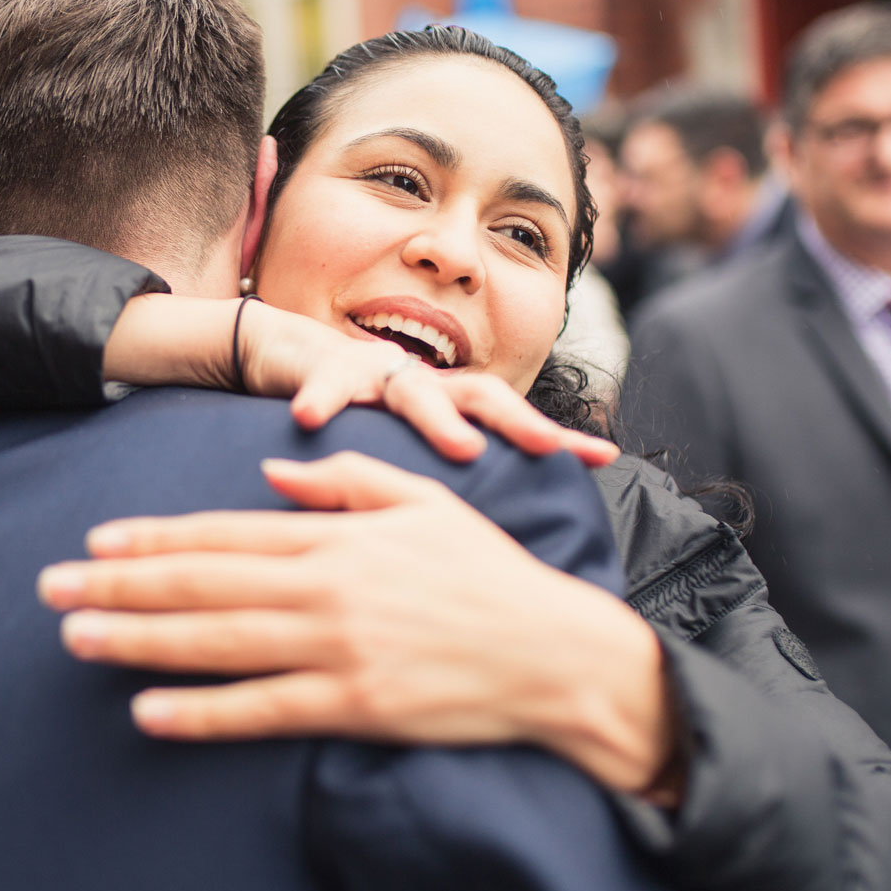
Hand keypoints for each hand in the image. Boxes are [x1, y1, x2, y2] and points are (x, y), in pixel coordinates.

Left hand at [39, 451, 678, 798]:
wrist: (556, 654)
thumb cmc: (490, 576)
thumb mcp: (424, 504)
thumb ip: (346, 483)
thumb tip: (274, 470)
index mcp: (336, 537)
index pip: (225, 533)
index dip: (154, 539)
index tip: (96, 541)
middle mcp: (325, 587)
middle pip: (202, 582)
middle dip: (118, 586)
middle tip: (50, 590)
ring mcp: (337, 648)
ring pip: (216, 641)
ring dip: (137, 640)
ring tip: (75, 640)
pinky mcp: (354, 704)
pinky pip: (261, 709)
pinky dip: (201, 712)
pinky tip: (147, 713)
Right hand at [242, 302, 617, 464]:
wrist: (284, 353)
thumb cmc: (352, 412)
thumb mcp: (397, 443)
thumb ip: (437, 476)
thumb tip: (485, 538)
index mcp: (446, 401)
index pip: (511, 416)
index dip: (554, 434)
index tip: (605, 456)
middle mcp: (422, 381)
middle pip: (481, 395)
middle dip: (519, 421)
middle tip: (548, 449)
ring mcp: (376, 370)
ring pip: (415, 390)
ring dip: (439, 419)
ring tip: (464, 448)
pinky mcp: (324, 366)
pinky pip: (325, 384)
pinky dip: (320, 401)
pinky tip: (309, 422)